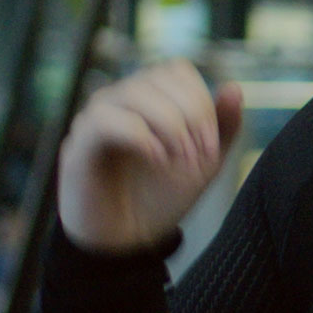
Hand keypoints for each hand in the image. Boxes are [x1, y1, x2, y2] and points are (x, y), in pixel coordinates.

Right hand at [56, 60, 244, 250]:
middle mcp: (119, 100)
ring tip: (180, 161)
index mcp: (148, 99)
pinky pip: (105, 119)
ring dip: (169, 125)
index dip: (201, 100)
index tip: (212, 146)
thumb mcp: (203, 163)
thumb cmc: (160, 198)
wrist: (126, 242)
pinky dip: (140, 136)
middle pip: (158, 77)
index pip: (175, 70)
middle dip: (191, 115)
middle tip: (201, 156)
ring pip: (133, 92)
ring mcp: (96, 118)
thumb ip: (222, 128)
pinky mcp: (79, 143)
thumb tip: (233, 87)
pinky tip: (158, 161)